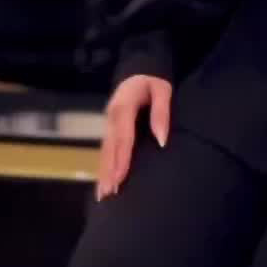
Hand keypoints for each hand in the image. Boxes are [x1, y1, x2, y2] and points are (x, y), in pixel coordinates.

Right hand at [97, 75, 171, 199]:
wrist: (138, 71)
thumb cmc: (153, 82)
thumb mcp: (163, 90)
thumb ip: (162, 113)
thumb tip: (162, 140)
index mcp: (123, 108)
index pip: (123, 138)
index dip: (122, 159)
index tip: (120, 178)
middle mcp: (112, 118)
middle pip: (110, 149)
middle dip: (109, 172)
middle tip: (109, 194)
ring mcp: (108, 124)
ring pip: (104, 152)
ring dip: (103, 173)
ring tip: (103, 195)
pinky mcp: (110, 129)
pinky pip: (105, 150)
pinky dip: (104, 167)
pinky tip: (104, 183)